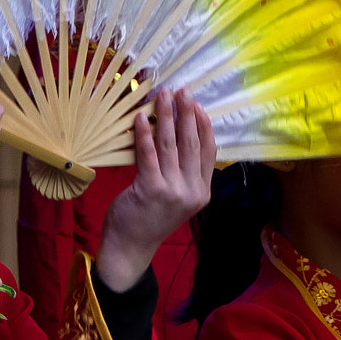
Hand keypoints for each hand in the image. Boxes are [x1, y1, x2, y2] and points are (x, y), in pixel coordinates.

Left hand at [96, 89, 215, 292]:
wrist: (131, 248)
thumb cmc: (152, 218)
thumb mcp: (179, 197)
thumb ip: (185, 171)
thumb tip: (181, 131)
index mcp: (202, 192)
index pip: (209, 151)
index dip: (204, 124)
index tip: (197, 104)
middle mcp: (191, 191)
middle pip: (191, 143)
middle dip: (186, 113)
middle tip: (182, 91)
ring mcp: (172, 191)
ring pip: (171, 144)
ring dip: (166, 116)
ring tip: (162, 96)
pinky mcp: (150, 189)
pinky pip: (148, 154)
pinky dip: (144, 133)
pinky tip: (140, 118)